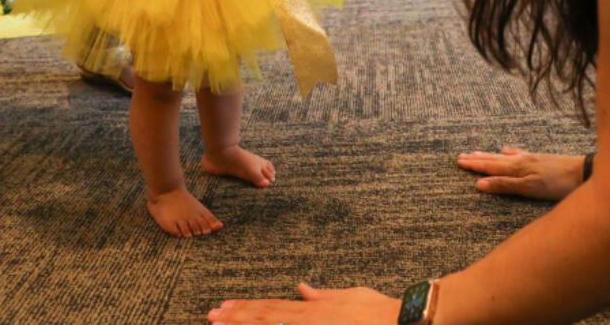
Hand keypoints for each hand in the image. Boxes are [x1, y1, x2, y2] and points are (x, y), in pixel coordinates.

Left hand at [208, 282, 399, 323]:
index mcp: (313, 310)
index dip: (246, 309)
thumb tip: (301, 288)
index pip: (271, 308)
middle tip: (210, 317)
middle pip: (264, 320)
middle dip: (235, 319)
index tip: (224, 307)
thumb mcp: (349, 296)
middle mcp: (308, 321)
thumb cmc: (378, 310)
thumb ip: (323, 295)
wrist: (399, 321)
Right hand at [456, 147, 586, 200]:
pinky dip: (509, 152)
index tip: (458, 162)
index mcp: (516, 168)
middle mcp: (521, 160)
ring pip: (504, 156)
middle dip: (477, 159)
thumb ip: (505, 185)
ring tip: (476, 152)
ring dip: (489, 155)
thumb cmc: (557, 184)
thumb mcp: (529, 188)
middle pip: (494, 159)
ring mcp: (531, 158)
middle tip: (460, 156)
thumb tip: (479, 184)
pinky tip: (506, 150)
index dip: (474, 166)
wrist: (584, 172)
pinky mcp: (541, 159)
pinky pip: (519, 153)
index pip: (490, 166)